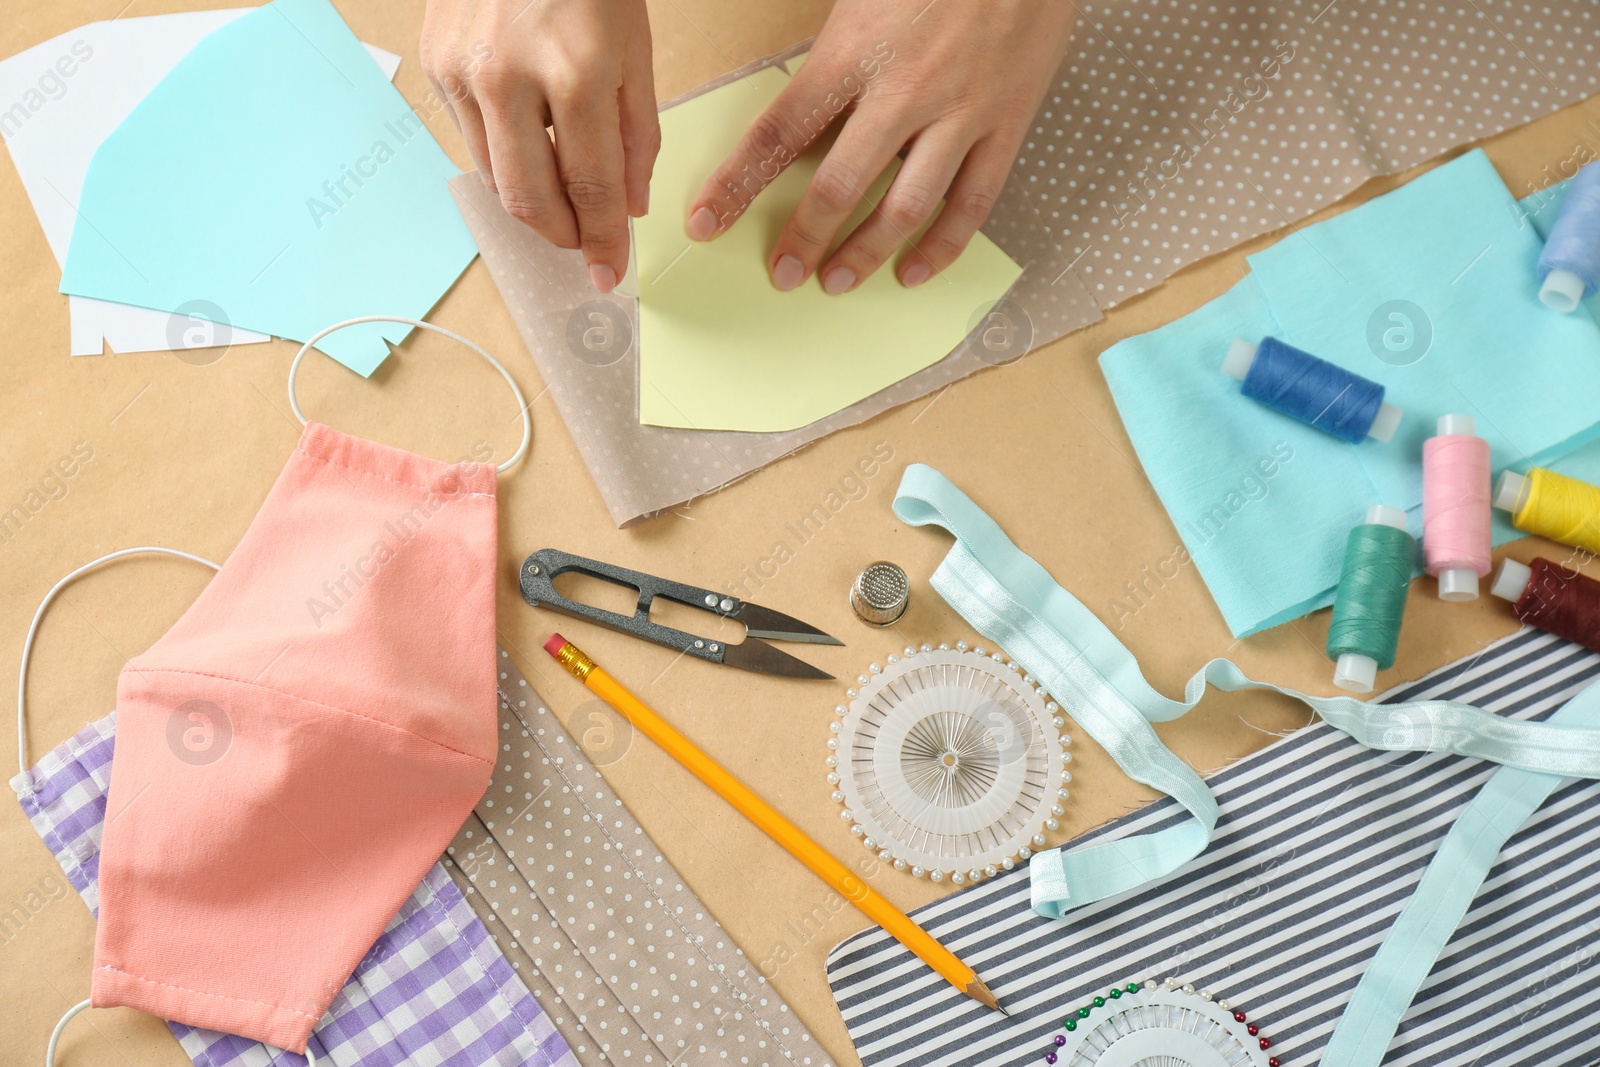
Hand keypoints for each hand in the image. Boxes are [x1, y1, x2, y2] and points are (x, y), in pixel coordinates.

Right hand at [421, 0, 658, 292]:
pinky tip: (530, 144)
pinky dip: (504, 158)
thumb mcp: (636, 49)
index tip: (608, 269)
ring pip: (494, 178)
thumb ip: (635, 136)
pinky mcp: (434, 63)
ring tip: (562, 193)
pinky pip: (470, 139)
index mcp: (576, 70)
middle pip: (529, 199)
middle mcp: (510, 74)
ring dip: (533, 201)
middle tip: (583, 243)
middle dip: (561, 235)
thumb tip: (626, 208)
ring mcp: (462, 69)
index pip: (590, 185)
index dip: (601, 238)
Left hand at [685, 0, 1073, 293]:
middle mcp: (904, 91)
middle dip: (805, 238)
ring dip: (867, 253)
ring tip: (838, 281)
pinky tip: (913, 271)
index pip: (778, 134)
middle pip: (839, 185)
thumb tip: (794, 113)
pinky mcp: (1006, 124)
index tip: (707, 222)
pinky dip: (941, 246)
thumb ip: (828, 56)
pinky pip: (972, 203)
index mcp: (853, 52)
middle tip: (784, 274)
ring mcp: (960, 113)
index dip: (736, 186)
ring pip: (905, 207)